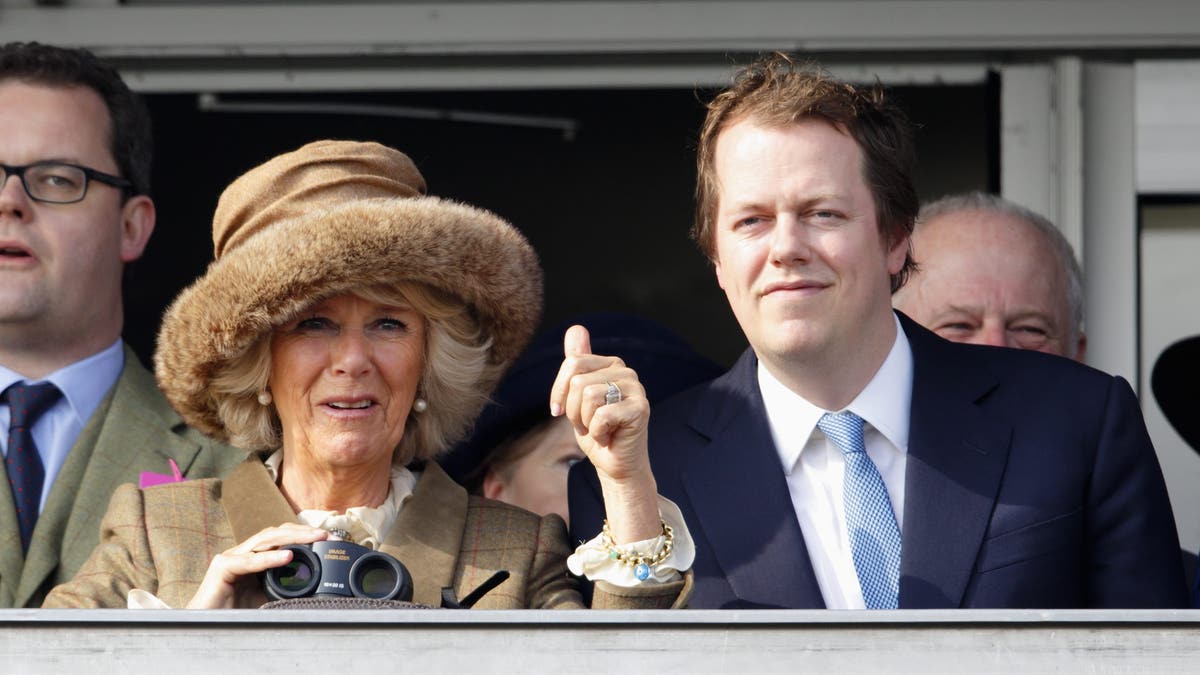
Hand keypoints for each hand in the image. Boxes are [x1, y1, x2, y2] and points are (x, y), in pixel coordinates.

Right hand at [186, 523, 327, 608]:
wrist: (207, 628)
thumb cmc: (237, 615)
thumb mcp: (270, 599)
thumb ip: (287, 589)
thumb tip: (317, 588)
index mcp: (257, 558)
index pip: (283, 538)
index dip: (305, 535)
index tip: (330, 539)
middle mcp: (245, 553)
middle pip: (277, 534)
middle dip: (303, 532)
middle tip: (327, 535)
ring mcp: (232, 557)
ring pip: (266, 540)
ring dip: (293, 538)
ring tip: (314, 538)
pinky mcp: (222, 567)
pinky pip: (249, 561)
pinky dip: (270, 558)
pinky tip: (288, 557)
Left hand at [550, 324, 658, 542]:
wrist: (615, 465)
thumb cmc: (596, 432)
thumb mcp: (576, 397)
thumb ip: (577, 364)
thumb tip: (576, 328)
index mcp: (610, 364)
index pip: (572, 364)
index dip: (559, 391)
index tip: (558, 411)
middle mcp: (626, 371)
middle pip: (578, 381)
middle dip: (573, 410)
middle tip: (586, 424)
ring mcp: (636, 389)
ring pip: (588, 396)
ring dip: (584, 422)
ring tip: (599, 429)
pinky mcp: (640, 409)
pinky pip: (601, 415)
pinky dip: (597, 432)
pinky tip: (609, 436)